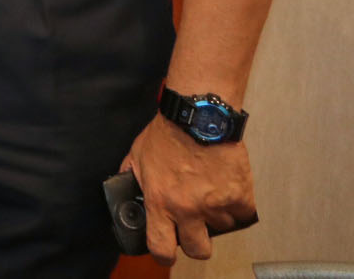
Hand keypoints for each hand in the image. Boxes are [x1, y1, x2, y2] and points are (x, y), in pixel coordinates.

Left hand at [124, 114, 256, 263]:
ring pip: (222, 229)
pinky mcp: (240, 195)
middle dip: (196, 243)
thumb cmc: (168, 132)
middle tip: (194, 229)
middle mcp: (188, 209)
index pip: (160, 247)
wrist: (198, 115)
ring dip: (217, 217)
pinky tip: (229, 191)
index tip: (166, 253)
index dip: (164, 255)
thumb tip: (126, 190)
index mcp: (160, 202)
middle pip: (199, 250)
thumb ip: (132, 177)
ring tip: (210, 195)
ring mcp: (216, 204)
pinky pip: (243, 214)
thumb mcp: (137, 156)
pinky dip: (238, 206)